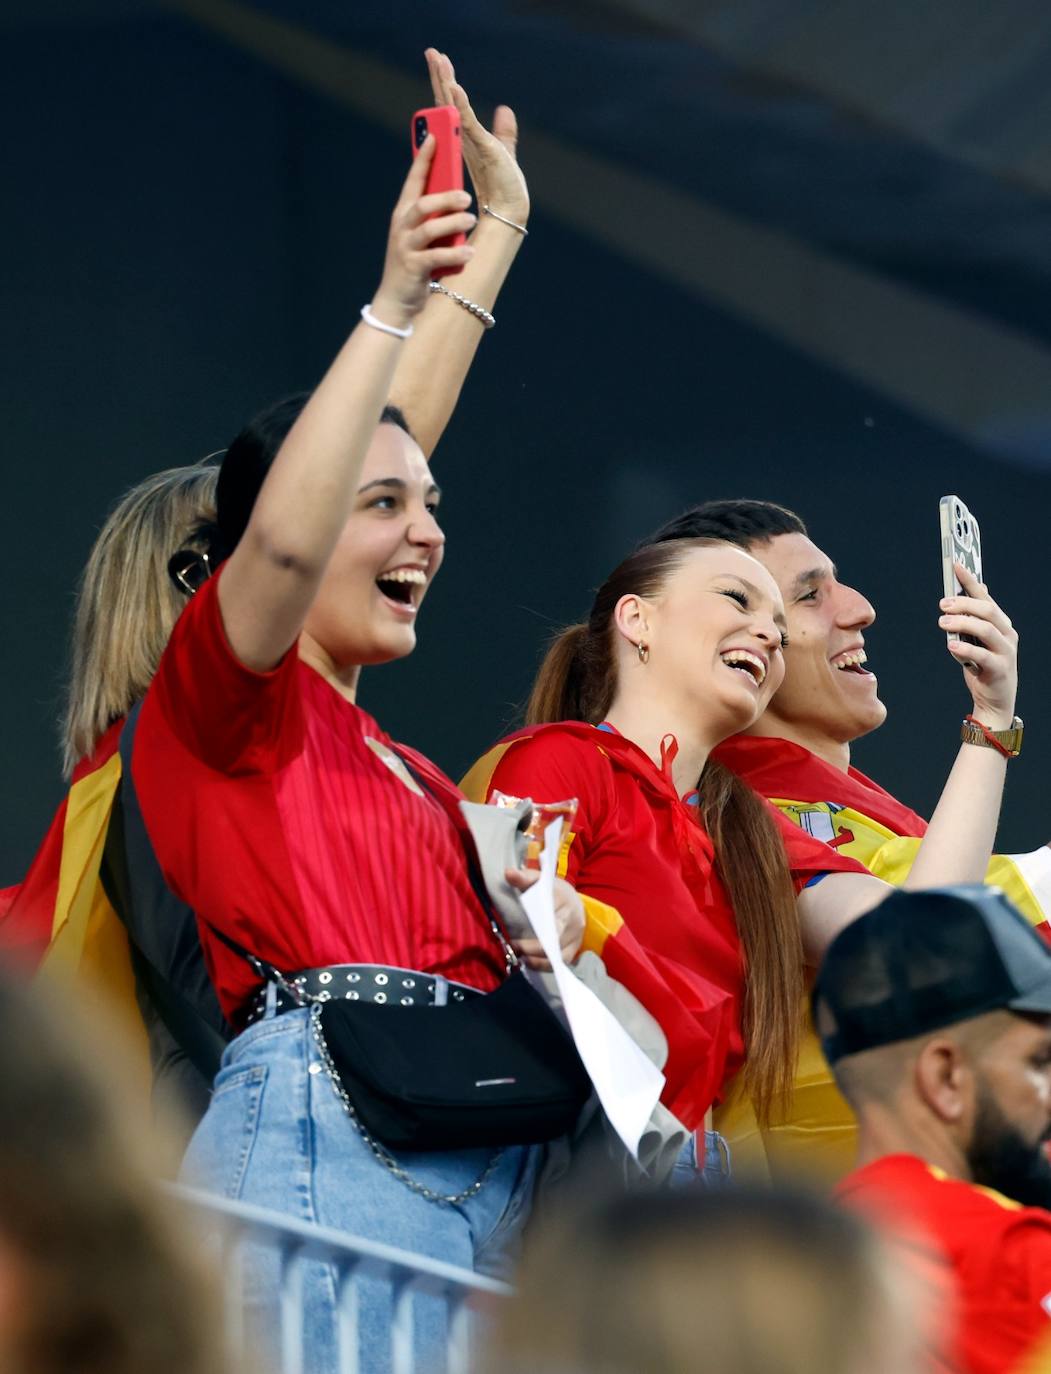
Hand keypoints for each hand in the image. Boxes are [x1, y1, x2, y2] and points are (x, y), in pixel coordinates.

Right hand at [370, 137, 476, 326]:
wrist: (395, 300)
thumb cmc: (414, 263)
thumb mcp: (422, 234)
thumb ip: (435, 214)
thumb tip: (457, 191)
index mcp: (404, 213)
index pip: (414, 179)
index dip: (424, 157)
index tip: (435, 136)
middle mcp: (403, 226)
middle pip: (422, 204)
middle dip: (444, 197)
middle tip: (467, 195)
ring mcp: (406, 247)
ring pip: (428, 229)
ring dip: (452, 223)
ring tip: (471, 220)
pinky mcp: (414, 268)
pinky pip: (436, 258)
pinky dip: (455, 256)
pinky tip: (471, 253)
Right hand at [425, 47, 528, 224]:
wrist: (507, 215)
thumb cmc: (504, 190)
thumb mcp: (502, 152)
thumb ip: (504, 132)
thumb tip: (504, 110)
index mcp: (464, 140)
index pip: (450, 106)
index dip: (444, 83)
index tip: (439, 60)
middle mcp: (459, 143)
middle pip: (445, 104)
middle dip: (439, 77)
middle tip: (432, 52)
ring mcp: (465, 148)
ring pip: (451, 111)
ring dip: (446, 84)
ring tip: (440, 60)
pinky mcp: (477, 153)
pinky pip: (466, 127)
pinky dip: (460, 107)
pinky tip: (455, 88)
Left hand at [504, 867, 584, 969]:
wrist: (574, 901)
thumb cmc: (553, 891)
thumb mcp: (540, 880)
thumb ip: (524, 877)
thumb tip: (508, 873)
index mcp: (564, 901)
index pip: (550, 918)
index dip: (533, 931)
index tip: (514, 937)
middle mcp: (573, 921)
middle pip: (553, 940)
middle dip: (531, 948)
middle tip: (513, 947)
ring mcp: (575, 937)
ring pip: (557, 955)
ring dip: (536, 959)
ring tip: (519, 957)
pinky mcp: (574, 949)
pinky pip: (560, 962)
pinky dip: (543, 965)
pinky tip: (529, 962)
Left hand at [939, 563, 1018, 727]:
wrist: (995, 701)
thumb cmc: (982, 667)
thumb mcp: (976, 641)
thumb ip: (970, 622)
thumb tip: (963, 598)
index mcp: (1001, 624)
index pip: (986, 597)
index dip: (971, 581)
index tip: (956, 566)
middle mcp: (1007, 635)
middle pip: (988, 611)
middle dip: (965, 603)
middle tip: (943, 603)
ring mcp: (1006, 652)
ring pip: (987, 630)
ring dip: (963, 623)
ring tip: (942, 622)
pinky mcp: (1000, 669)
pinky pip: (983, 655)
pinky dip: (966, 649)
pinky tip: (950, 645)